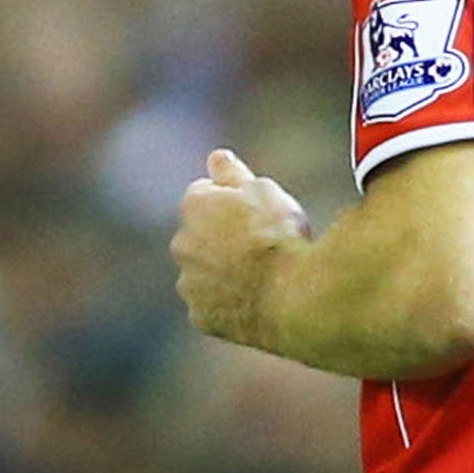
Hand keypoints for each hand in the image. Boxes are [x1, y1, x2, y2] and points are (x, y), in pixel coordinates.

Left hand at [171, 149, 311, 347]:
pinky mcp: (200, 317)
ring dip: (224, 271)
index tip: (257, 210)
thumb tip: (215, 156)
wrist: (291, 294)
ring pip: (204, 272)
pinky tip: (257, 300)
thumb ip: (233, 173)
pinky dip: (229, 303)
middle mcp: (181, 243)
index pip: (204, 193)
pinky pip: (213, 306)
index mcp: (194, 206)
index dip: (232, 200)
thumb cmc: (280, 235)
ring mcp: (189, 283)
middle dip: (221, 237)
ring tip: (265, 275)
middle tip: (263, 242)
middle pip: (200, 235)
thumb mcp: (264, 190)